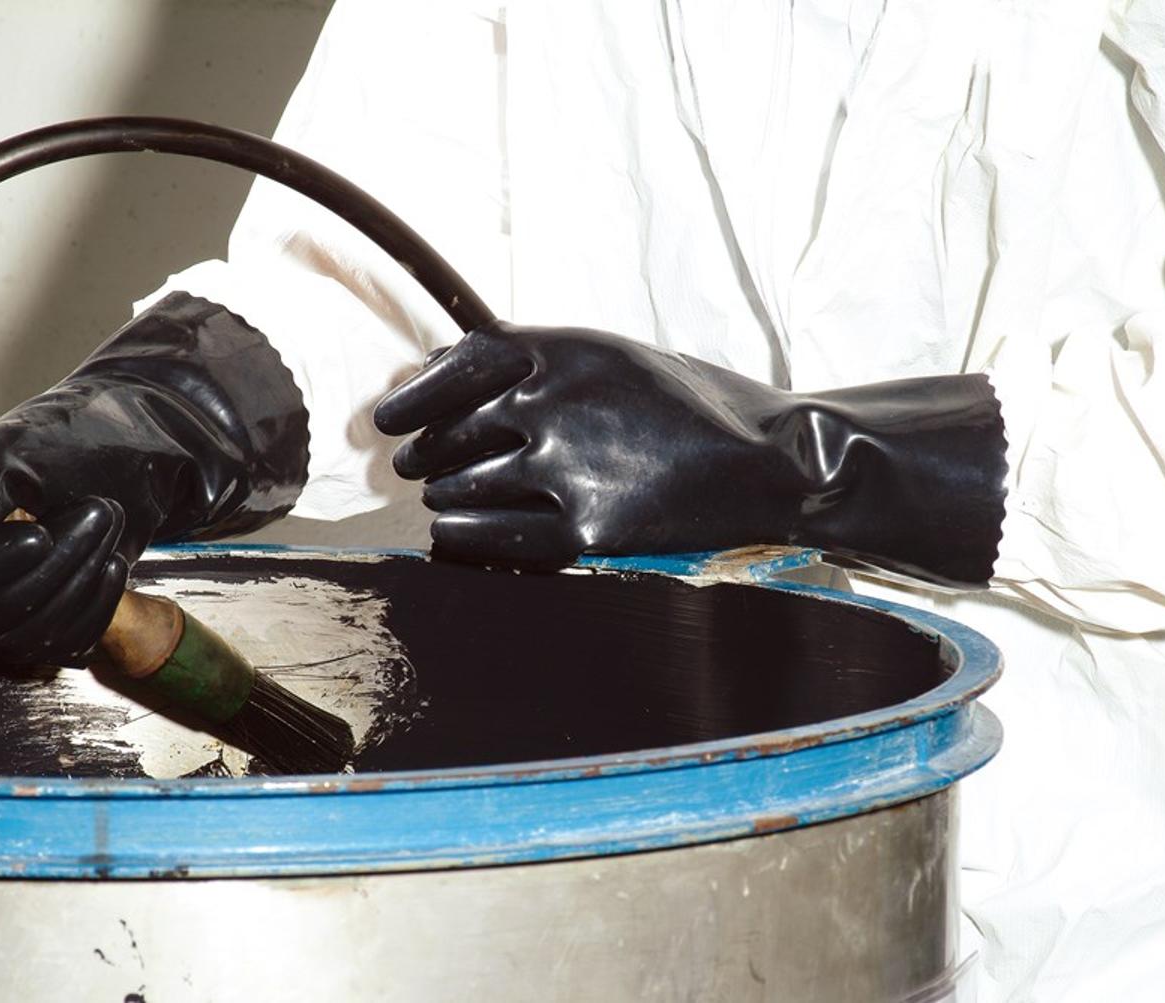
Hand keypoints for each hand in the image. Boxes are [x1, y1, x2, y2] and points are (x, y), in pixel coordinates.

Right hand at [0, 293, 307, 663]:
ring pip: (30, 632)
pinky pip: (66, 642)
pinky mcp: (41, 631)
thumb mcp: (11, 448)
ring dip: (81, 576)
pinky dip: (98, 604)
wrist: (118, 456)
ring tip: (109, 519)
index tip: (38, 534)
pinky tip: (114, 563)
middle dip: (52, 566)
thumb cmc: (58, 441)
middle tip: (98, 510)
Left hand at [374, 320, 1006, 586]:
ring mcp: (569, 465)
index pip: (460, 363)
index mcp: (567, 347)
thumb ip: (538, 362)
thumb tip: (441, 372)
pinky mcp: (587, 529)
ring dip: (445, 495)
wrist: (777, 462)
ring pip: (463, 486)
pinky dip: (462, 535)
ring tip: (444, 501)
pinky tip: (455, 533)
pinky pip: (492, 537)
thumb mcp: (618, 359)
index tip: (388, 418)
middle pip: (452, 430)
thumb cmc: (695, 407)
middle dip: (426, 453)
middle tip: (416, 467)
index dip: (414, 394)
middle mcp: (557, 398)